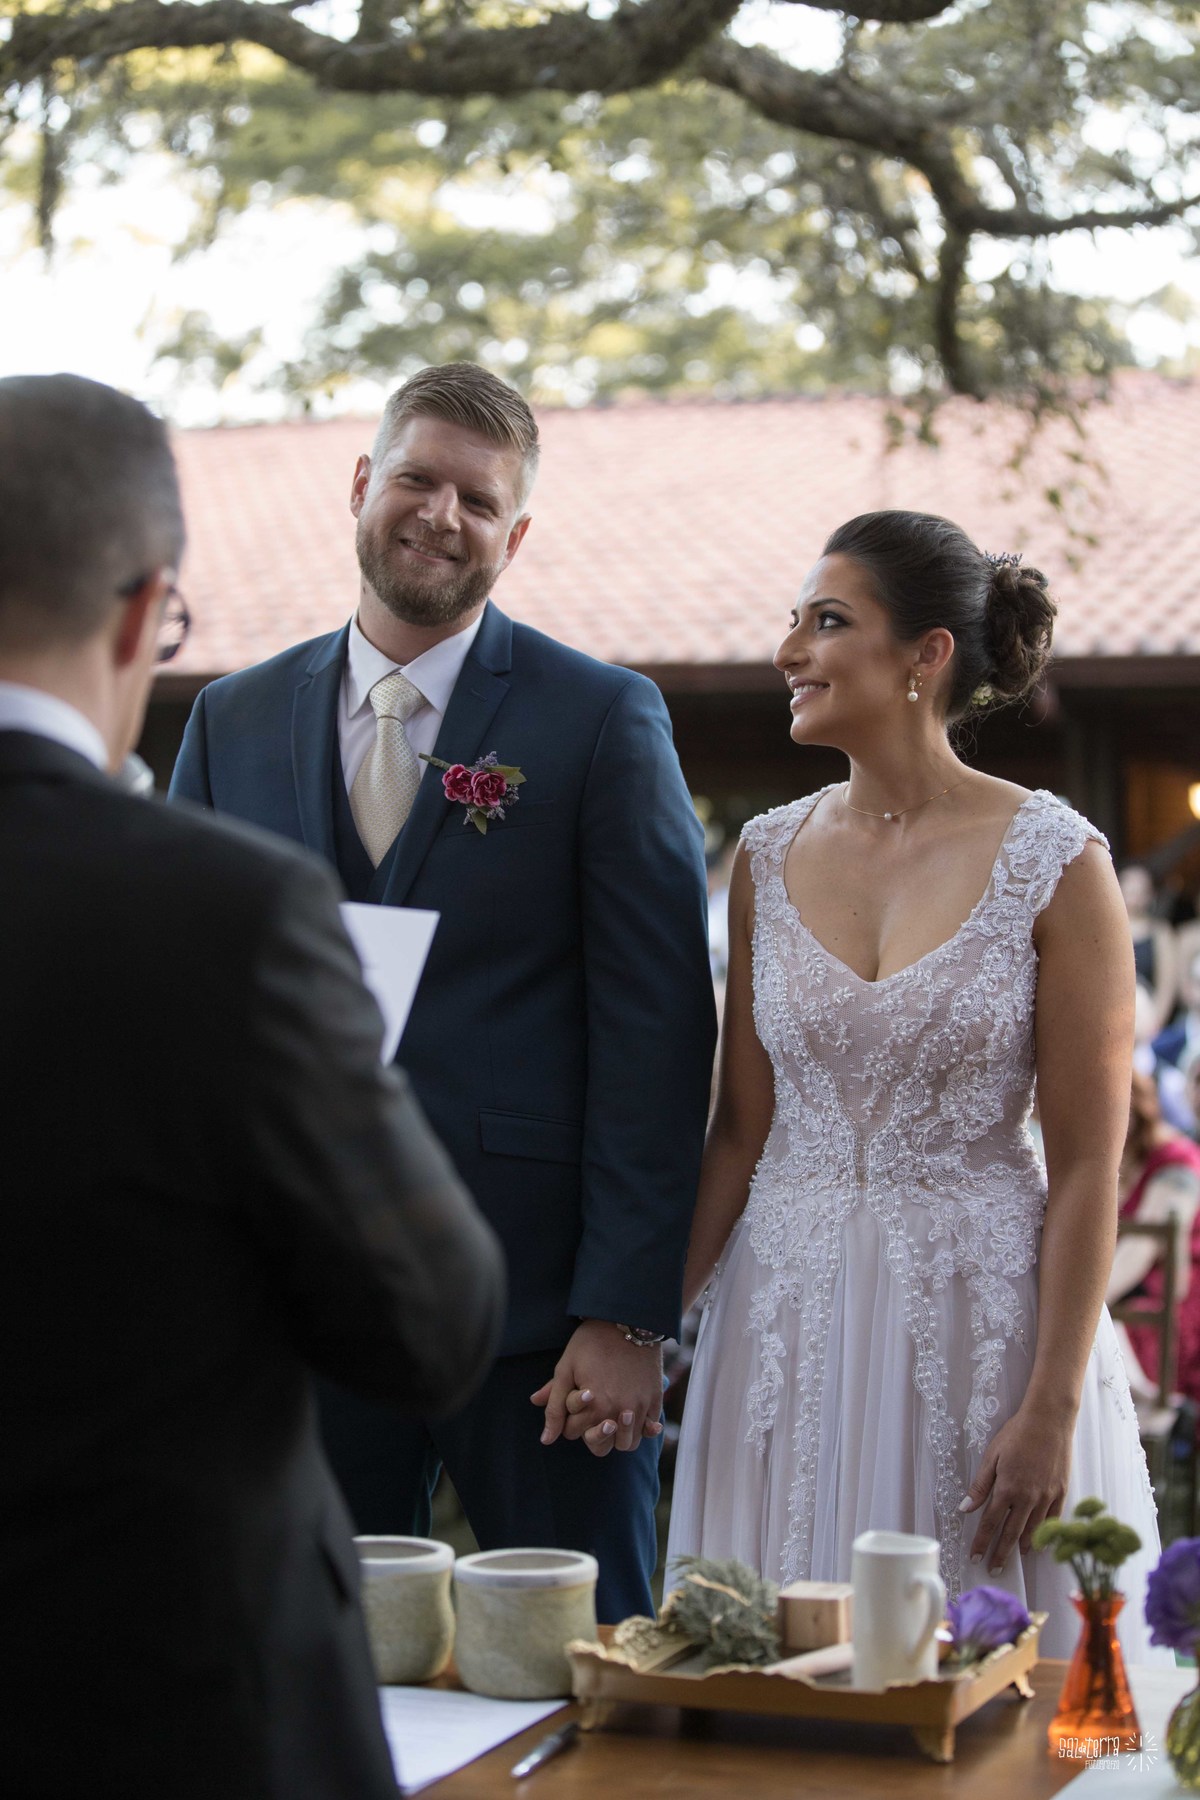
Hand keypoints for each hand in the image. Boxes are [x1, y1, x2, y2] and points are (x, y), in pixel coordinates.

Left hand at [530, 1320, 664, 1457]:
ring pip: (628, 1444)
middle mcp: (618, 1413)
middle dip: (592, 1437)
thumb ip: (554, 1406)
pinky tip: (632, 1415)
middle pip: (602, 1448)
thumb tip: (545, 1440)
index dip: (568, 1421)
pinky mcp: (655, 1400)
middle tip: (591, 1417)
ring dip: (617, 1437)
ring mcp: (640, 1407)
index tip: (573, 1405)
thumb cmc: (591, 1343)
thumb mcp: (565, 1369)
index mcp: (594, 1407)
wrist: (627, 1320)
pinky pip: (650, 1429)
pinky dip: (642, 1429)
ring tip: (611, 1419)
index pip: (573, 1434)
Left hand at [959, 1399, 1075, 1572]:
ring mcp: (1047, 1497)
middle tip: (993, 1569)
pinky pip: (1053, 1520)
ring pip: (1034, 1530)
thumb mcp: (992, 1456)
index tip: (975, 1556)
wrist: (1050, 1420)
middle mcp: (1028, 1498)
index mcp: (1007, 1489)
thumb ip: (980, 1485)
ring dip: (1022, 1545)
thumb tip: (966, 1508)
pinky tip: (1040, 1542)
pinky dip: (1046, 1534)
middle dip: (1001, 1553)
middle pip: (1011, 1533)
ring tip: (1015, 1557)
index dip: (982, 1542)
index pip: (991, 1523)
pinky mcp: (1061, 1493)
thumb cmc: (1017, 1434)